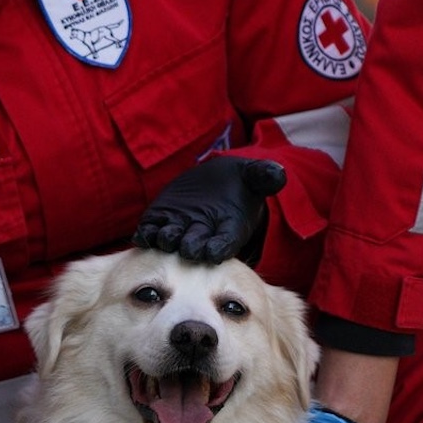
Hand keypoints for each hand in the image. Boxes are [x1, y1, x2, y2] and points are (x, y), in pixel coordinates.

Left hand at [132, 156, 285, 262]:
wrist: (218, 182)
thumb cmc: (242, 183)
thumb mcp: (255, 177)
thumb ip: (265, 177)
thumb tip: (278, 173)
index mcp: (229, 231)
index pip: (225, 244)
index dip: (219, 248)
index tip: (214, 250)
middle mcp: (204, 236)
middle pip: (197, 247)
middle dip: (192, 247)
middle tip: (187, 247)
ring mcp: (181, 229)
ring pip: (172, 241)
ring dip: (167, 240)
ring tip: (165, 236)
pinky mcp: (162, 220)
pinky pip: (152, 231)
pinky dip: (147, 234)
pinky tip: (144, 233)